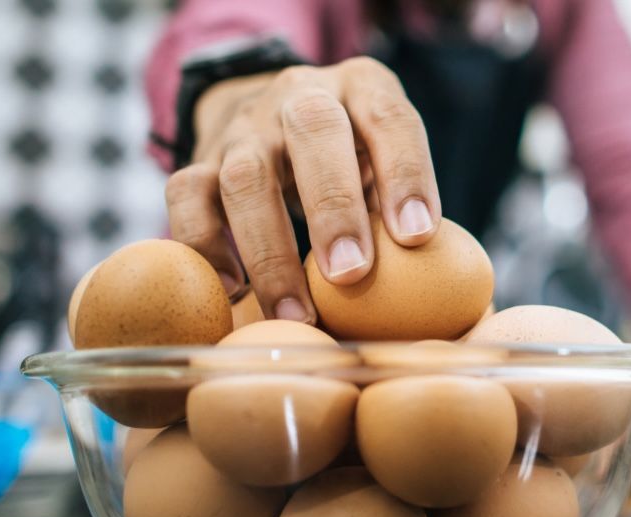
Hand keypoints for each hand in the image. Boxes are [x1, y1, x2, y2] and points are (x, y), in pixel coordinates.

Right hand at [165, 57, 441, 322]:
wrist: (271, 112)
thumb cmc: (351, 156)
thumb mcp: (384, 158)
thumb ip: (402, 205)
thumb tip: (444, 296)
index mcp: (362, 87)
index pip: (388, 117)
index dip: (404, 173)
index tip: (417, 237)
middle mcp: (300, 96)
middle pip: (313, 131)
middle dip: (334, 207)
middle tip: (351, 276)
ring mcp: (246, 128)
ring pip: (246, 176)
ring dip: (270, 250)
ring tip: (295, 315)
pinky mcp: (202, 159)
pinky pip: (186, 195)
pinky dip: (205, 246)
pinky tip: (233, 290)